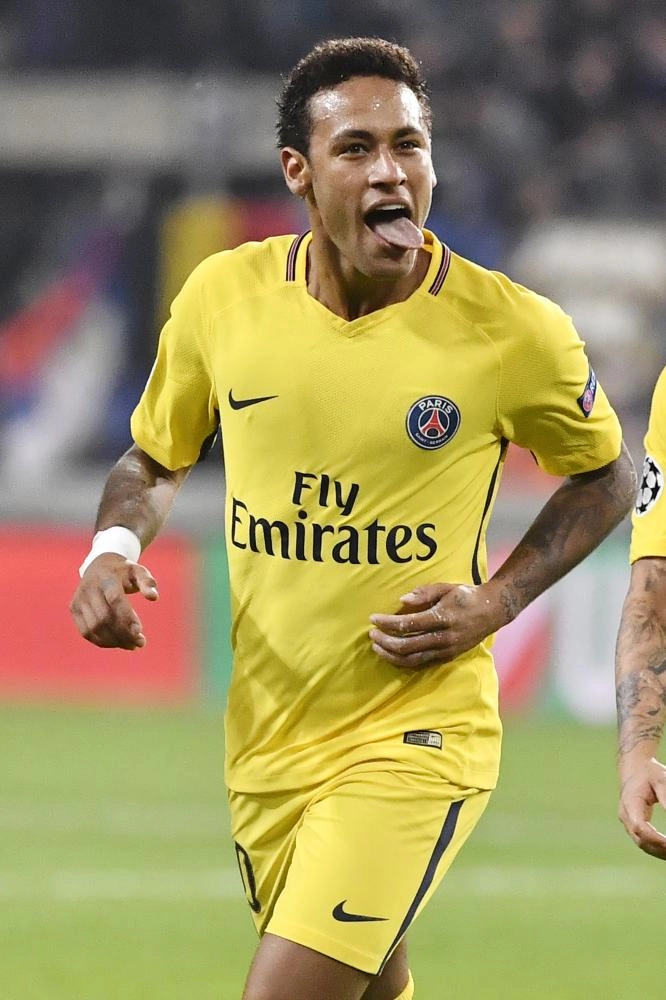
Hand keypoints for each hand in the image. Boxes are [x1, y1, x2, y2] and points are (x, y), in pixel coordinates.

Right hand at [69, 553, 158, 649]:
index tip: (139, 632)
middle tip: (141, 643)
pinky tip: (118, 643)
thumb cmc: (124, 572)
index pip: (115, 600)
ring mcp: (79, 599)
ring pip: (94, 628)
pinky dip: (102, 641)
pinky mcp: (74, 608)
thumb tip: (154, 597)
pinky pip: (86, 632)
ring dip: (114, 641)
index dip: (126, 617)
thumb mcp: (138, 571)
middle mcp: (89, 588)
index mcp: (106, 577)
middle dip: (123, 634)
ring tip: (132, 645)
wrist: (99, 565)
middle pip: (104, 617)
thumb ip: (148, 583)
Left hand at [369, 581, 506, 668]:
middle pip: (407, 646)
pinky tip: (392, 656)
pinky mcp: (448, 657)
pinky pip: (422, 664)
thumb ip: (424, 593)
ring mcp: (447, 650)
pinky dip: (404, 662)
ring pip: (413, 660)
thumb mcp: (446, 588)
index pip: (409, 624)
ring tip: (376, 648)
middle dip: (385, 642)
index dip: (388, 623)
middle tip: (371, 634)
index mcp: (443, 617)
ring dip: (391, 656)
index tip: (373, 619)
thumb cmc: (465, 596)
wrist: (492, 611)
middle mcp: (444, 637)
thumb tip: (402, 601)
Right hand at [618, 757, 665, 859]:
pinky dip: (658, 849)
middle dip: (660, 850)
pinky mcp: (633, 827)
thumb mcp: (661, 780)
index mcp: (630, 802)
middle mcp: (625, 815)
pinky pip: (644, 843)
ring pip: (643, 845)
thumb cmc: (650, 773)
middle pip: (641, 840)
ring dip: (660, 852)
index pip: (639, 826)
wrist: (635, 770)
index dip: (655, 838)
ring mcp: (628, 823)